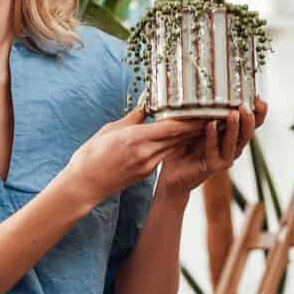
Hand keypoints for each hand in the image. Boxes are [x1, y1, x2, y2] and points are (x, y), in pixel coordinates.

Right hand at [60, 105, 204, 208]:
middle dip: (194, 126)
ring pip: (173, 147)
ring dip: (187, 136)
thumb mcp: (110, 130)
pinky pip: (164, 155)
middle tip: (208, 114)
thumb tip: (146, 108)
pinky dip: (173, 145)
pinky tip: (179, 138)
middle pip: (177, 137)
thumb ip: (132, 119)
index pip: (171, 127)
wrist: (85, 185)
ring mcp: (147, 165)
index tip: (203, 110)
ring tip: (199, 124)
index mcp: (136, 138)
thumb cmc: (91, 155)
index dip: (190, 119)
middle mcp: (146, 153)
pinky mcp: (146, 173)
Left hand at [155, 99, 267, 196]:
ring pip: (235, 143)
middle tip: (246, 105)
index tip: (259, 99)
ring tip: (234, 113)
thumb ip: (204, 114)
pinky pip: (214, 151)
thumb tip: (208, 92)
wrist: (170, 173)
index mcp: (229, 134)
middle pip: (248, 132)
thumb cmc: (183, 146)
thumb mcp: (194, 124)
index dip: (257, 112)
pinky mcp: (212, 166)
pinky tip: (210, 126)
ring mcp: (223, 158)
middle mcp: (230, 146)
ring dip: (234, 127)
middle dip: (251, 119)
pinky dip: (213, 138)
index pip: (249, 122)